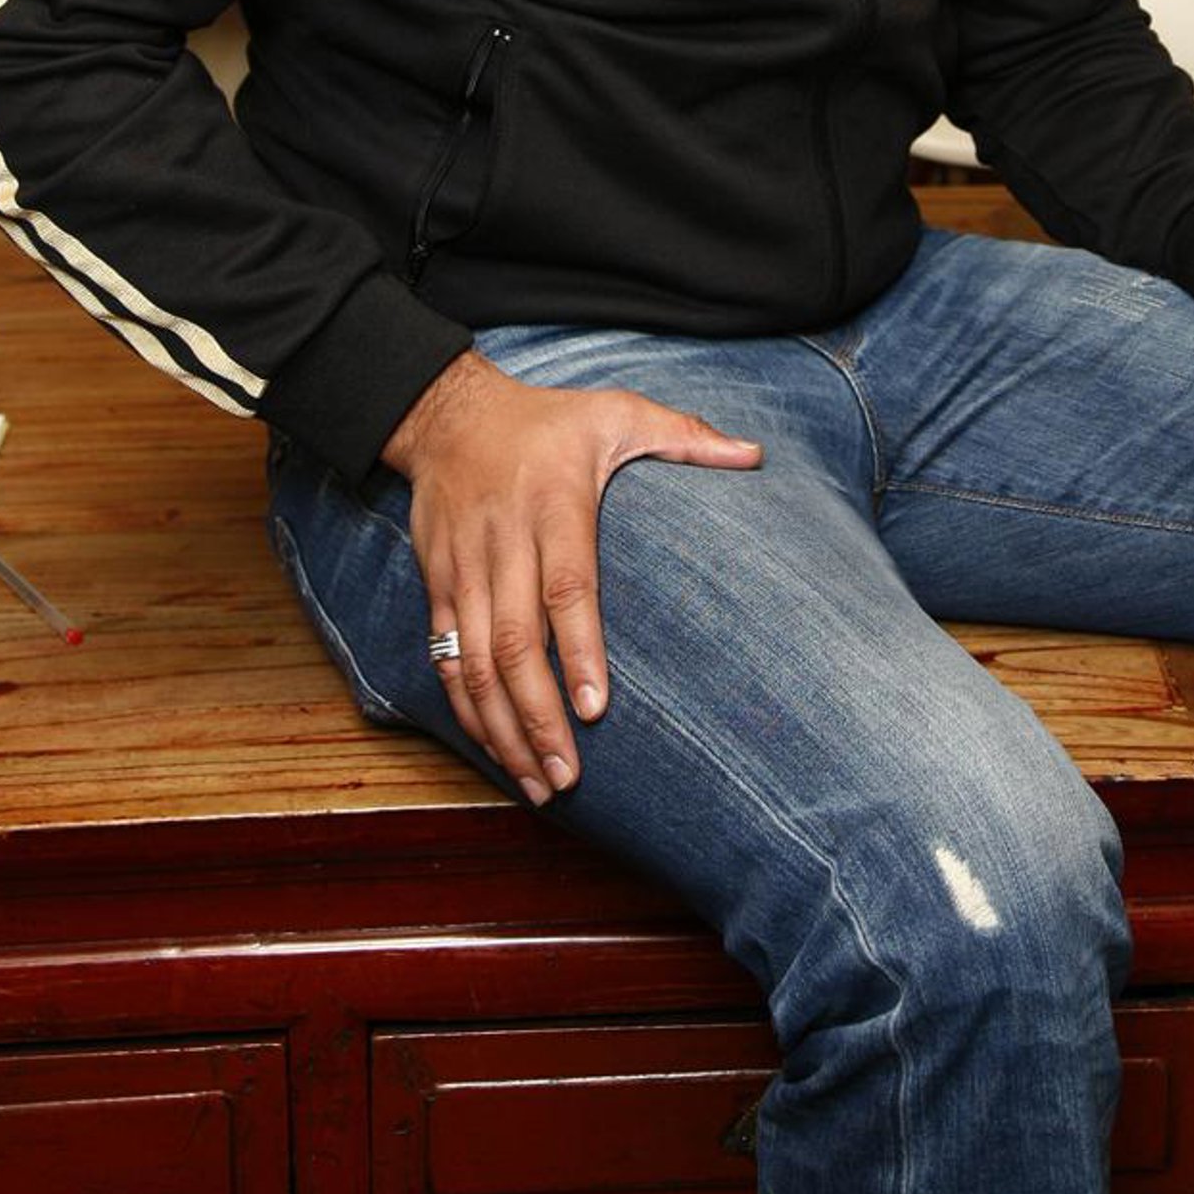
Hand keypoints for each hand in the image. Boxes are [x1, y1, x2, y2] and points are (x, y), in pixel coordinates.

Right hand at [382, 350, 761, 803]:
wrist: (448, 415)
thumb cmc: (548, 420)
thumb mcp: (618, 411)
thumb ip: (684, 436)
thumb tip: (755, 455)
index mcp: (554, 504)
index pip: (566, 587)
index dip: (579, 651)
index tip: (596, 708)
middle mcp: (504, 542)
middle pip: (516, 642)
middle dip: (539, 716)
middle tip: (569, 774)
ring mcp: (464, 569)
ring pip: (474, 663)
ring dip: (502, 728)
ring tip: (538, 782)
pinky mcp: (438, 586)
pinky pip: (446, 657)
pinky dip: (467, 709)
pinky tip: (495, 748)